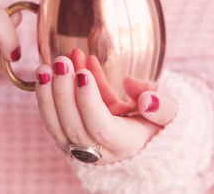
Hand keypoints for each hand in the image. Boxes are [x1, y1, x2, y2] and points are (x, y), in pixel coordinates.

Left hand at [35, 56, 177, 163]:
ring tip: (45, 66)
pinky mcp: (67, 138)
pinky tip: (44, 74)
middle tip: (61, 61)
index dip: (89, 102)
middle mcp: (98, 151)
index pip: (101, 128)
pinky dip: (45, 97)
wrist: (137, 138)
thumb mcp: (169, 114)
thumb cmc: (153, 121)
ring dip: (47, 94)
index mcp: (125, 144)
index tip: (82, 73)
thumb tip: (148, 99)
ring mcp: (78, 147)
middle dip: (64, 92)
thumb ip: (164, 107)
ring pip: (56, 126)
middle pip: (74, 126)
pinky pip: (51, 120)